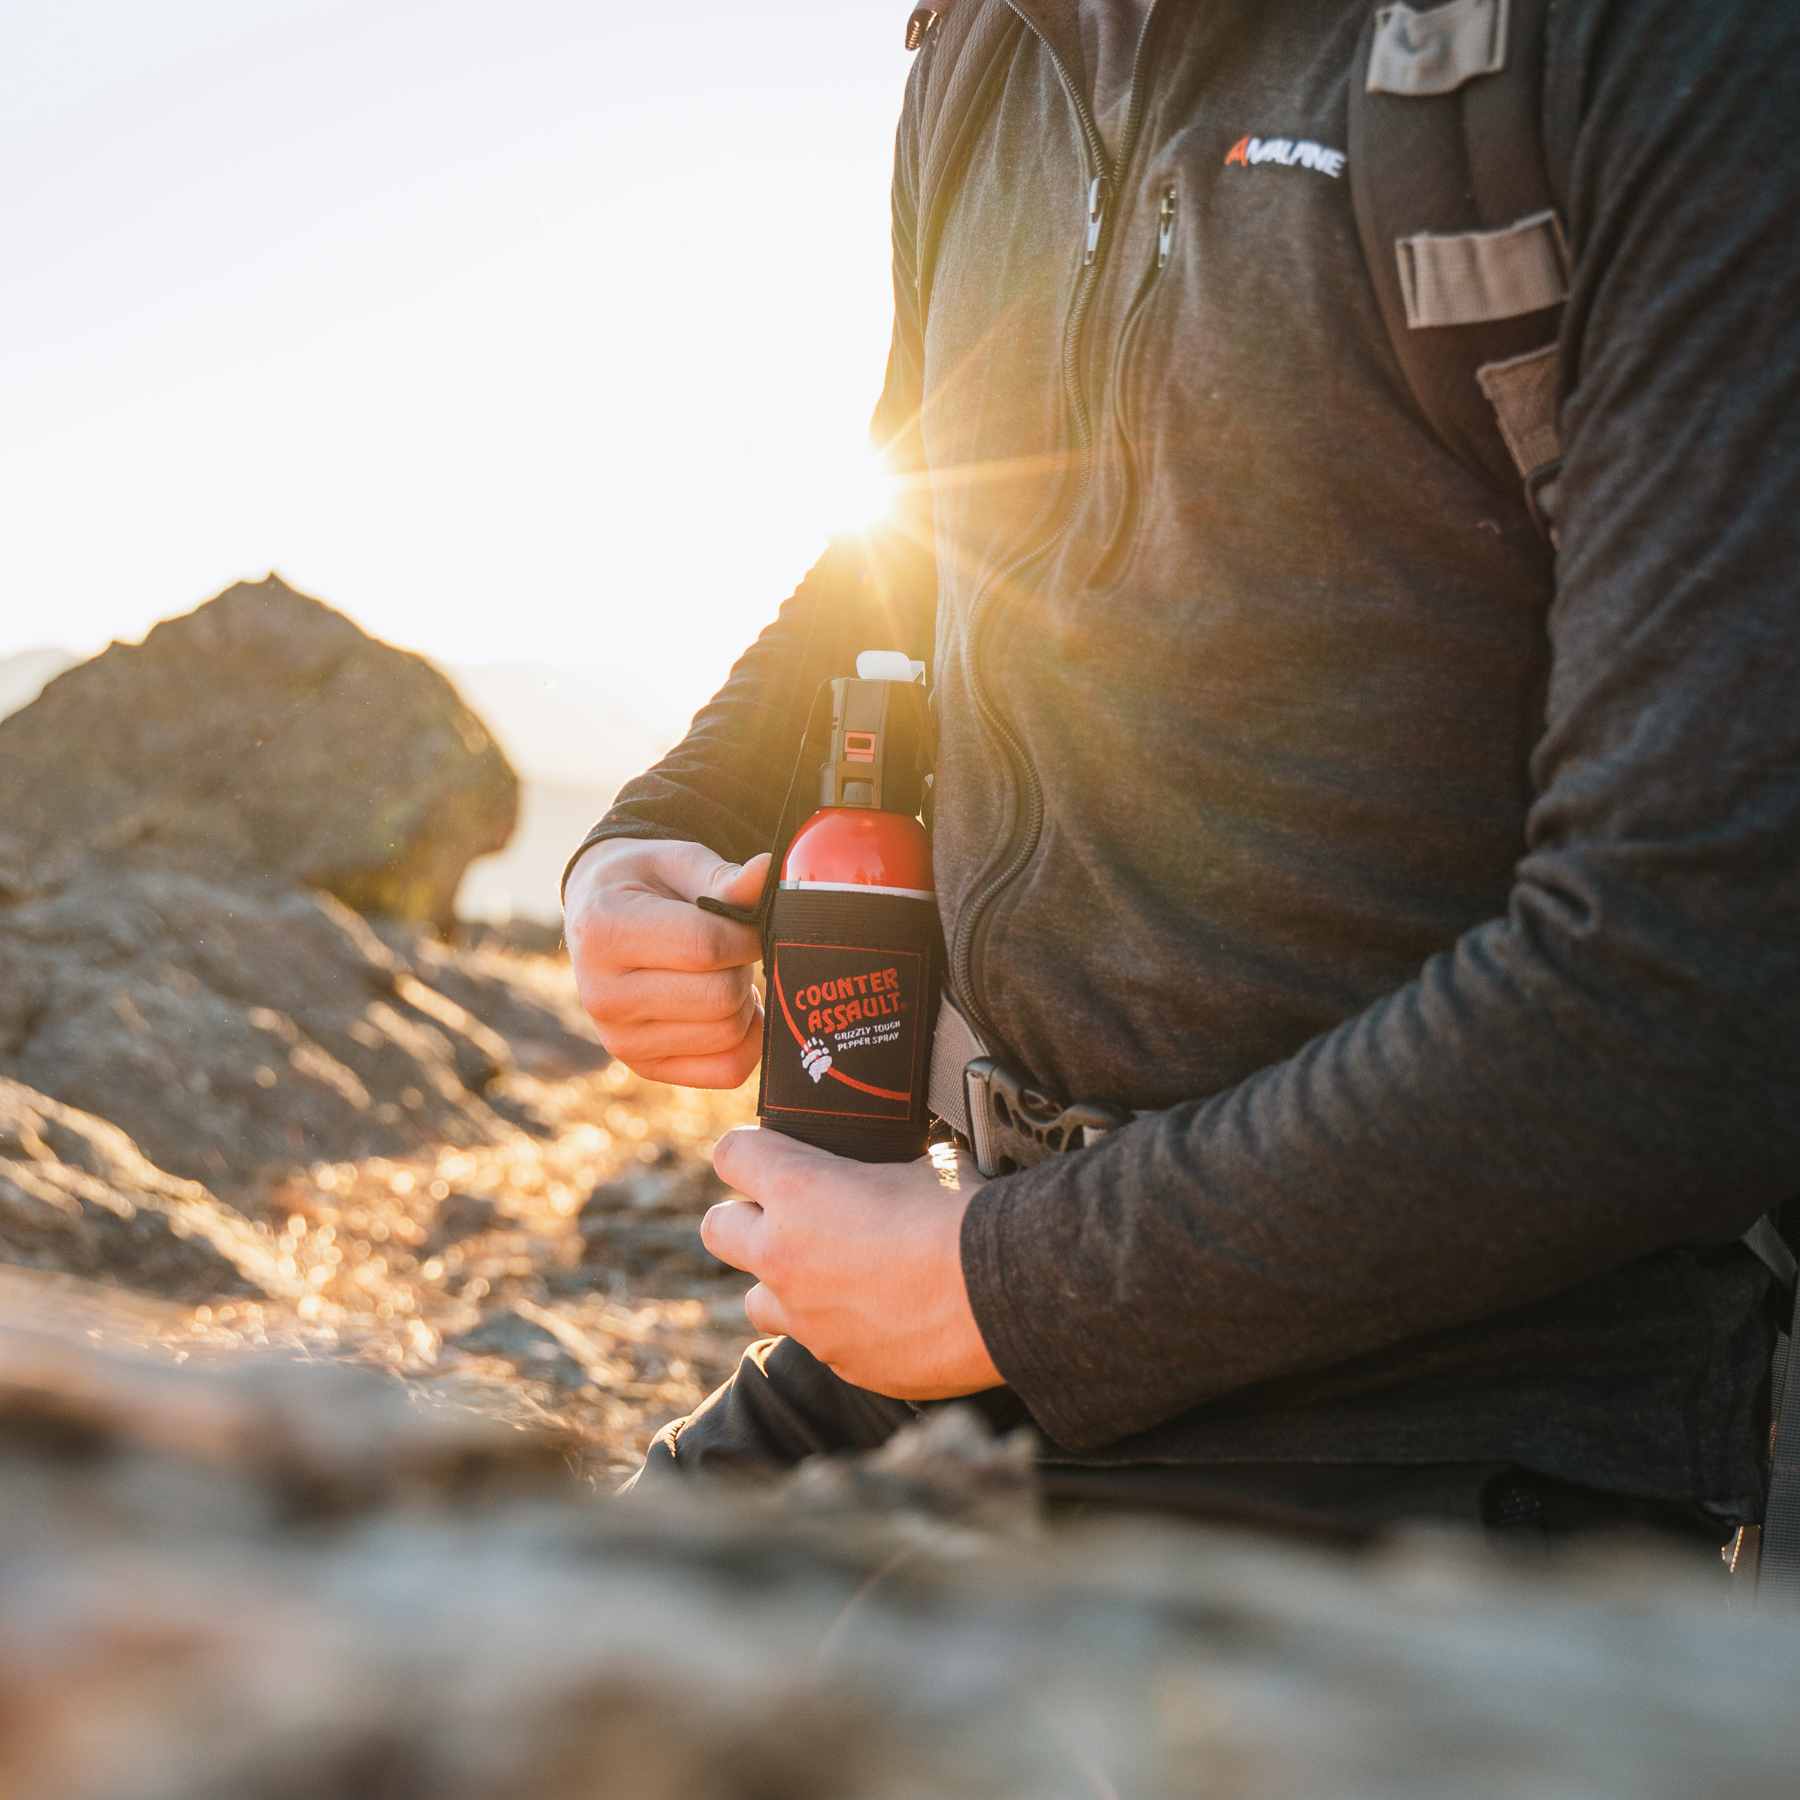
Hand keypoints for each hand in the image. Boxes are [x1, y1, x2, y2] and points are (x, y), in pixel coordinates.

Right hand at [563, 838, 768, 1086]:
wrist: (598, 918)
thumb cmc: (644, 885)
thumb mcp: (676, 862)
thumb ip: (724, 878)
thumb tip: (769, 872)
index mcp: (605, 931)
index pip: (705, 946)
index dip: (746, 933)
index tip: (746, 921)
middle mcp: (602, 996)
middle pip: (721, 996)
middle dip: (743, 967)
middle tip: (730, 948)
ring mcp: (620, 1040)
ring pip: (729, 1034)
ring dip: (743, 1000)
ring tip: (720, 973)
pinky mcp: (645, 1066)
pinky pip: (727, 1069)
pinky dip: (747, 1039)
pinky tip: (727, 1008)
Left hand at [702, 1126, 1002, 1400]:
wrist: (1007, 1293)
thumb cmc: (966, 1216)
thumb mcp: (922, 1162)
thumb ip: (883, 1167)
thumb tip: (896, 1166)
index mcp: (799, 1189)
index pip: (731, 1155)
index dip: (750, 1151)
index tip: (771, 1153)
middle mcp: (784, 1254)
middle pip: (718, 1228)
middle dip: (746, 1219)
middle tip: (788, 1217)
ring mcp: (806, 1317)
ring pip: (756, 1299)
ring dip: (783, 1283)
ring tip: (831, 1275)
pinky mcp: (838, 1361)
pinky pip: (817, 1342)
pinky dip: (837, 1327)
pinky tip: (881, 1314)